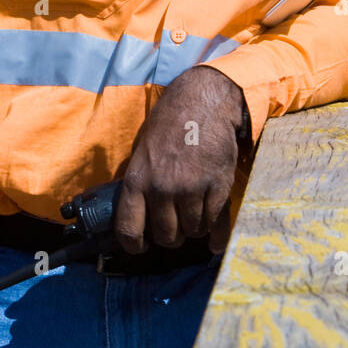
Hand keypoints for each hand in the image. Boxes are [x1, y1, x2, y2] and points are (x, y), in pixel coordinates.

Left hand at [115, 66, 246, 254]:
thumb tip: (137, 214)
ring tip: (194, 216)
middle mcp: (163, 188)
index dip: (135, 245)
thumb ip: (140, 182)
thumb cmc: (170, 122)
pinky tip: (214, 236)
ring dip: (194, 228)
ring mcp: (192, 189)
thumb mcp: (142, 149)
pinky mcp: (218, 186)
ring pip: (192, 230)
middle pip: (166, 235)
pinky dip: (215, 231)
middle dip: (171, 236)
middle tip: (175, 228)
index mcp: (138, 179)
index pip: (129, 229)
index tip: (142, 246)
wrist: (204, 101)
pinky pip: (215, 222)